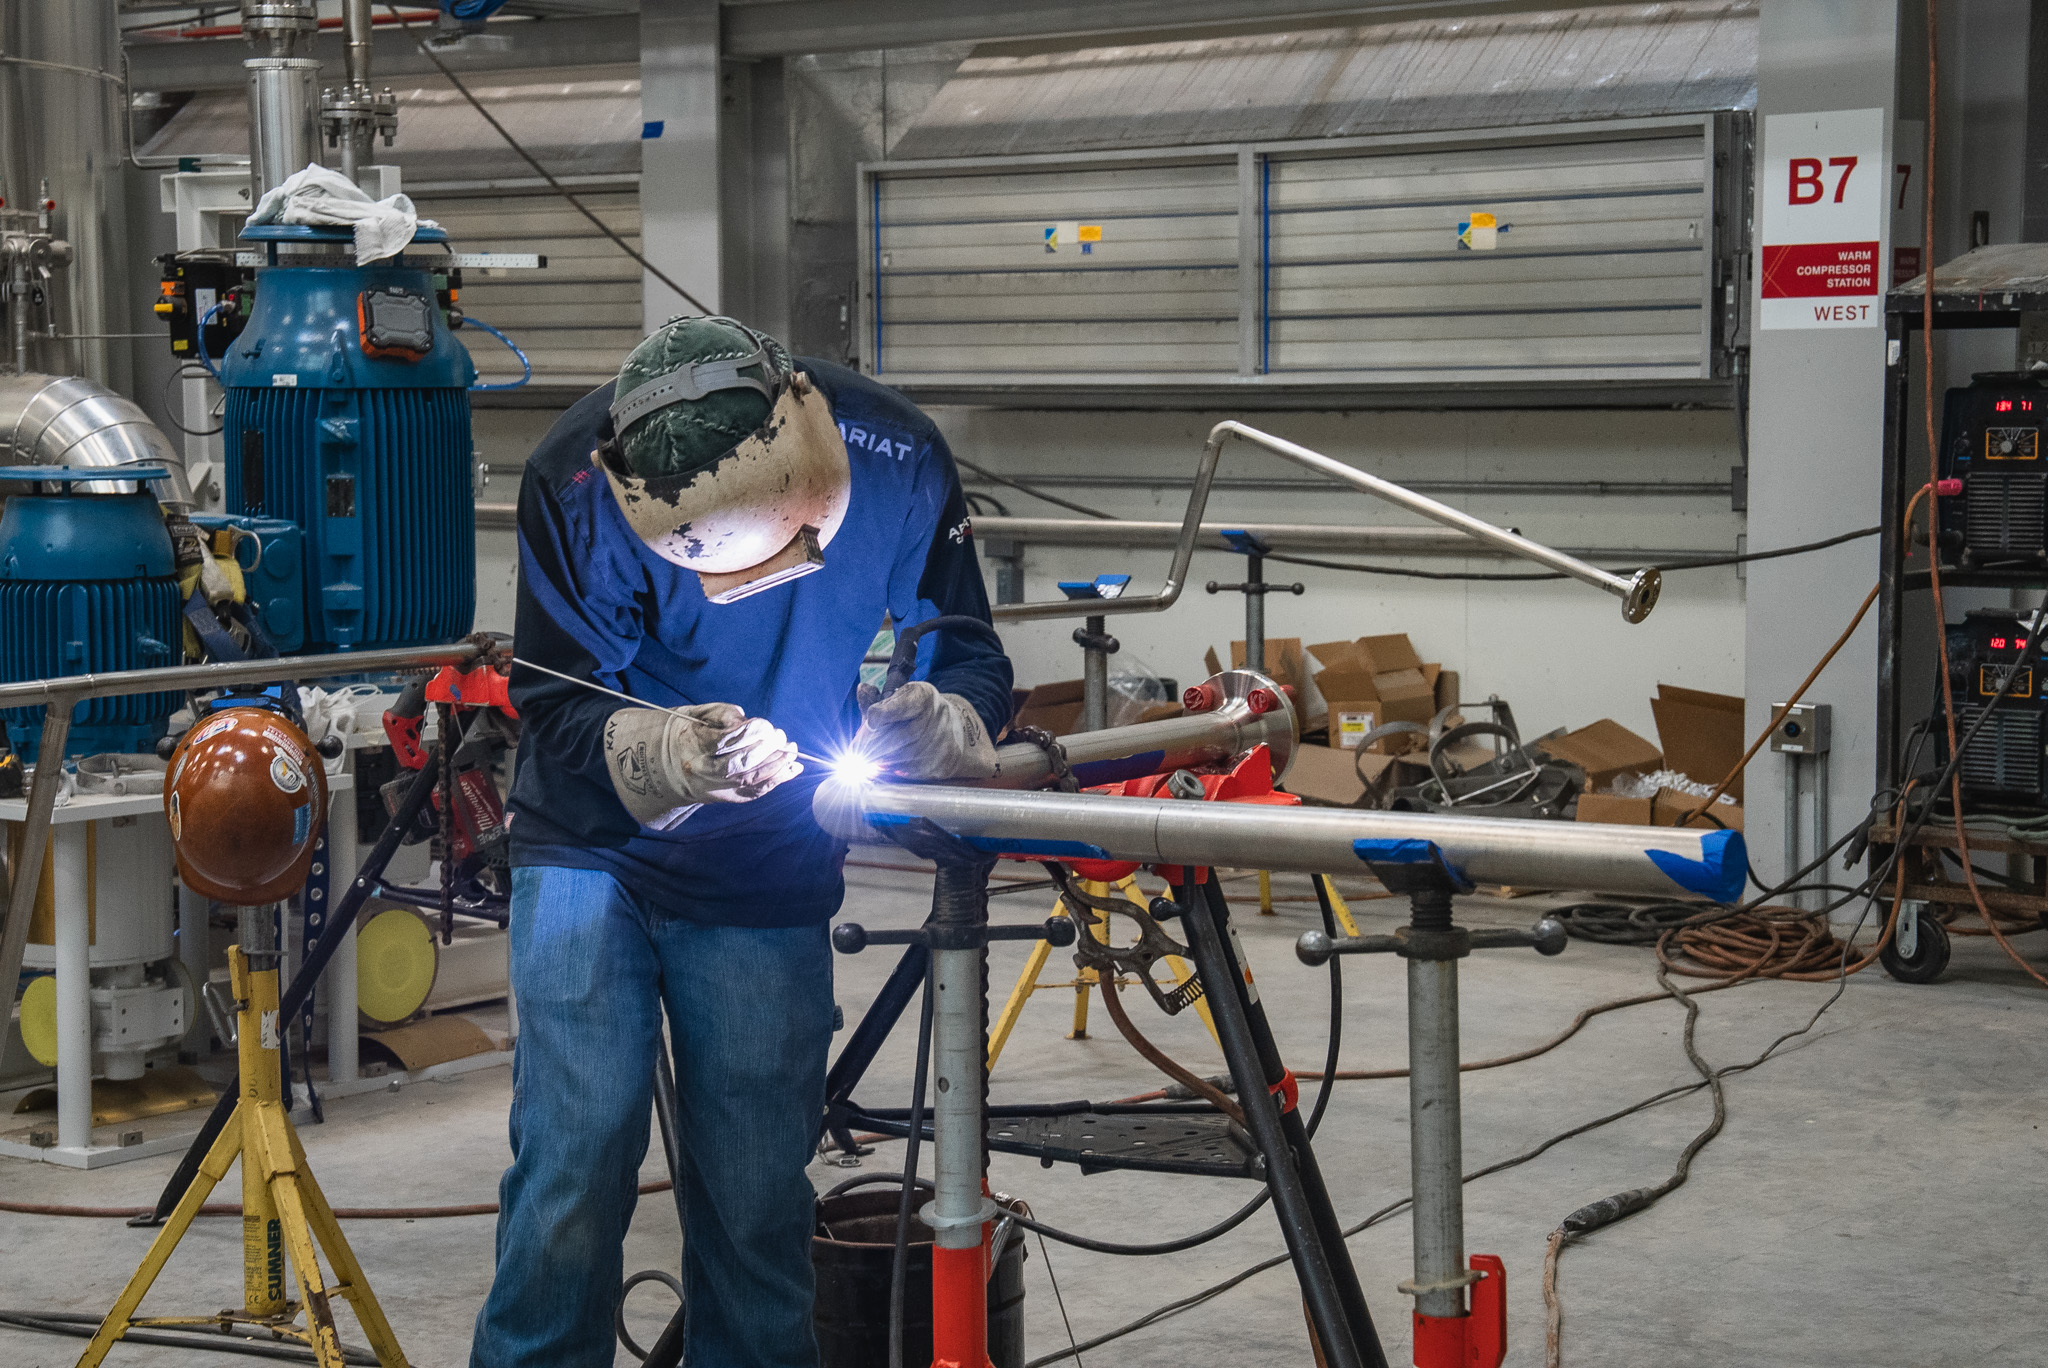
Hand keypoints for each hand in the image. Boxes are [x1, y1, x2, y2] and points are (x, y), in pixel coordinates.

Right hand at [604, 703, 802, 826]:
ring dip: (777, 765)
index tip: (764, 724)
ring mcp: (715, 788)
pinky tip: (793, 768)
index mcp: (692, 745)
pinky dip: (778, 780)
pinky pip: (756, 792)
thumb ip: (723, 714)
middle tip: (781, 736)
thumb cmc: (688, 732)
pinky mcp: (728, 798)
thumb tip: (748, 721)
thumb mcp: (698, 714)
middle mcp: (702, 770)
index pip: (725, 741)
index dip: (750, 732)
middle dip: (766, 749)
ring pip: (750, 780)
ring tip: (792, 751)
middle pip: (740, 763)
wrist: (668, 766)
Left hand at [855, 682, 997, 780]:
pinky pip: (909, 770)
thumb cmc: (916, 712)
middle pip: (899, 735)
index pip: (903, 705)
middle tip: (855, 749)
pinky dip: (891, 769)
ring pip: (902, 756)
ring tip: (865, 758)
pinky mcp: (940, 763)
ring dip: (879, 759)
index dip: (885, 713)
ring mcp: (940, 742)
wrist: (950, 730)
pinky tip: (883, 765)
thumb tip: (862, 690)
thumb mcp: (900, 698)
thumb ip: (877, 698)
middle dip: (873, 744)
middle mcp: (936, 717)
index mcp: (924, 696)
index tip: (871, 719)